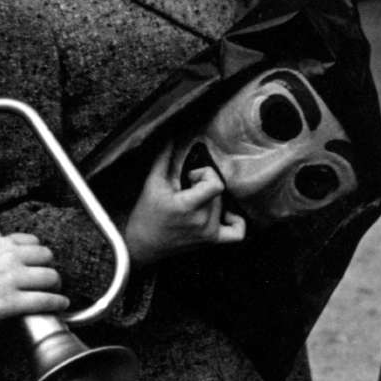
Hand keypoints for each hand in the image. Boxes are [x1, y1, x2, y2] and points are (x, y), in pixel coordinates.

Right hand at [0, 233, 67, 334]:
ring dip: (56, 287)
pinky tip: (60, 306)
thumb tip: (9, 266)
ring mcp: (12, 280)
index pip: (34, 241)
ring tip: (55, 294)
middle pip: (47, 258)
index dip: (40, 254)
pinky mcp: (12, 303)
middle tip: (49, 280)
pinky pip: (46, 300)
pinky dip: (58, 304)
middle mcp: (9, 258)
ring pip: (50, 278)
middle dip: (50, 269)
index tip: (40, 262)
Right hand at [123, 145, 246, 267]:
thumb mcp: (152, 183)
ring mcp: (209, 234)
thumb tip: (171, 135)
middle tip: (186, 192)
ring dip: (212, 200)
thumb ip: (163, 158)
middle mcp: (202, 222)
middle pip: (218, 193)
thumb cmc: (146, 213)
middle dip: (203, 187)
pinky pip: (237, 232)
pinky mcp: (212, 241)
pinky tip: (224, 214)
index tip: (190, 179)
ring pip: (223, 205)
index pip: (216, 184)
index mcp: (187, 207)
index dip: (205, 175)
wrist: (143, 245)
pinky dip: (236, 221)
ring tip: (194, 203)